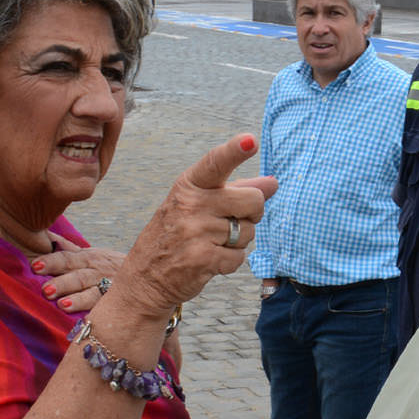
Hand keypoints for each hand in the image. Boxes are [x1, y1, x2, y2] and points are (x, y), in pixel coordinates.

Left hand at [34, 236, 124, 312]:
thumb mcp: (92, 254)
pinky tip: (88, 319)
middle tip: (45, 289)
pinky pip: (107, 307)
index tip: (35, 266)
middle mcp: (98, 271)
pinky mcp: (119, 302)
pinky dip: (97, 312)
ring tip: (62, 305)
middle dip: (62, 282)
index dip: (52, 262)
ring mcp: (110, 287)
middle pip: (78, 275)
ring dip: (78, 298)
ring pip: (93, 292)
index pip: (68, 258)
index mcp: (88, 258)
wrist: (148, 274)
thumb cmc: (110, 267)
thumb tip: (45, 236)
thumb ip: (67, 248)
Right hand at [102, 135, 276, 323]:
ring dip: (238, 241)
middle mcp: (192, 205)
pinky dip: (230, 261)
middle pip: (252, 201)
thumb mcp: (199, 205)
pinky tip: (209, 260)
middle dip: (252, 214)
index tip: (250, 140)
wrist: (145, 278)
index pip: (215, 163)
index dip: (235, 151)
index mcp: (190, 186)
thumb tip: (273, 182)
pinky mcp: (203, 259)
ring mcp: (196, 232)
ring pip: (249, 232)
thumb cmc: (177, 235)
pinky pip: (239, 257)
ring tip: (211, 243)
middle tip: (231, 221)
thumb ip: (237, 190)